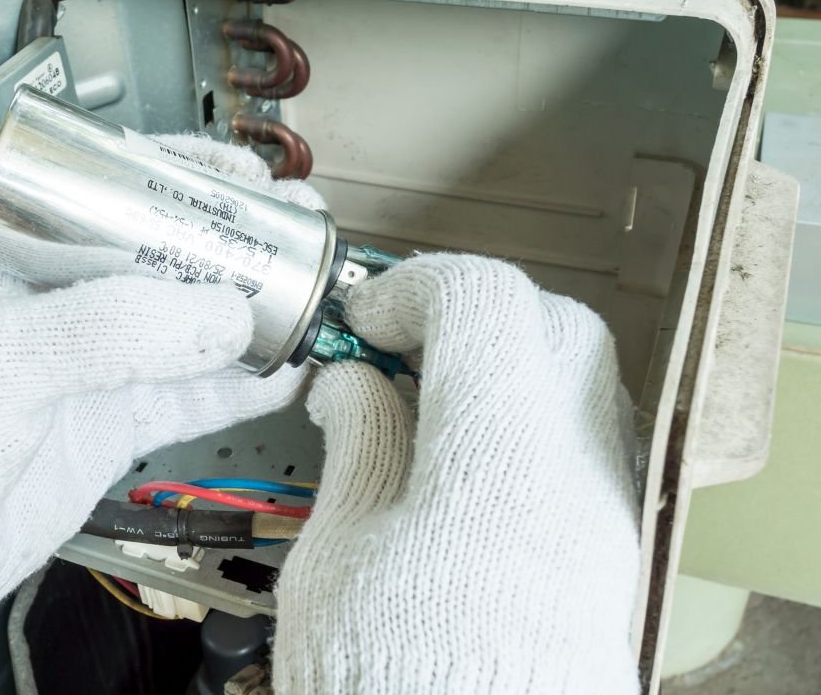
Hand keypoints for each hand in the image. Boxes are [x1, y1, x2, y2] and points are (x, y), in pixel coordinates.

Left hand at [0, 135, 320, 672]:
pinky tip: (280, 373)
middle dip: (232, 246)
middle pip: (164, 259)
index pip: (112, 193)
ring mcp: (88, 369)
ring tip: (306, 298)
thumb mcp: (0, 354)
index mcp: (17, 255)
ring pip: (187, 329)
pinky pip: (189, 400)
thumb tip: (221, 313)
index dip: (180, 178)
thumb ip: (114, 327)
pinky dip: (239, 388)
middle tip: (290, 236)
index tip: (240, 176)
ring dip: (248, 316)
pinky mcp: (108, 431)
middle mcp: (59, 305)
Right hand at [273, 255, 640, 693]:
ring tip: (424, 401)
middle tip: (397, 345)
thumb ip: (358, 446)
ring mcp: (601, 511)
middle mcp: (573, 473)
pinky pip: (577, 438)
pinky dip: (522, 416)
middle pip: (550, 322)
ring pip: (576, 377)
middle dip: (467, 312)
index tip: (364, 319)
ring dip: (501, 361)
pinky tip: (460, 457)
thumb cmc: (396, 683)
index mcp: (497, 458)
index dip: (414, 288)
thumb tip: (354, 385)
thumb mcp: (340, 554)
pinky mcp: (603, 548)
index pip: (484, 300)